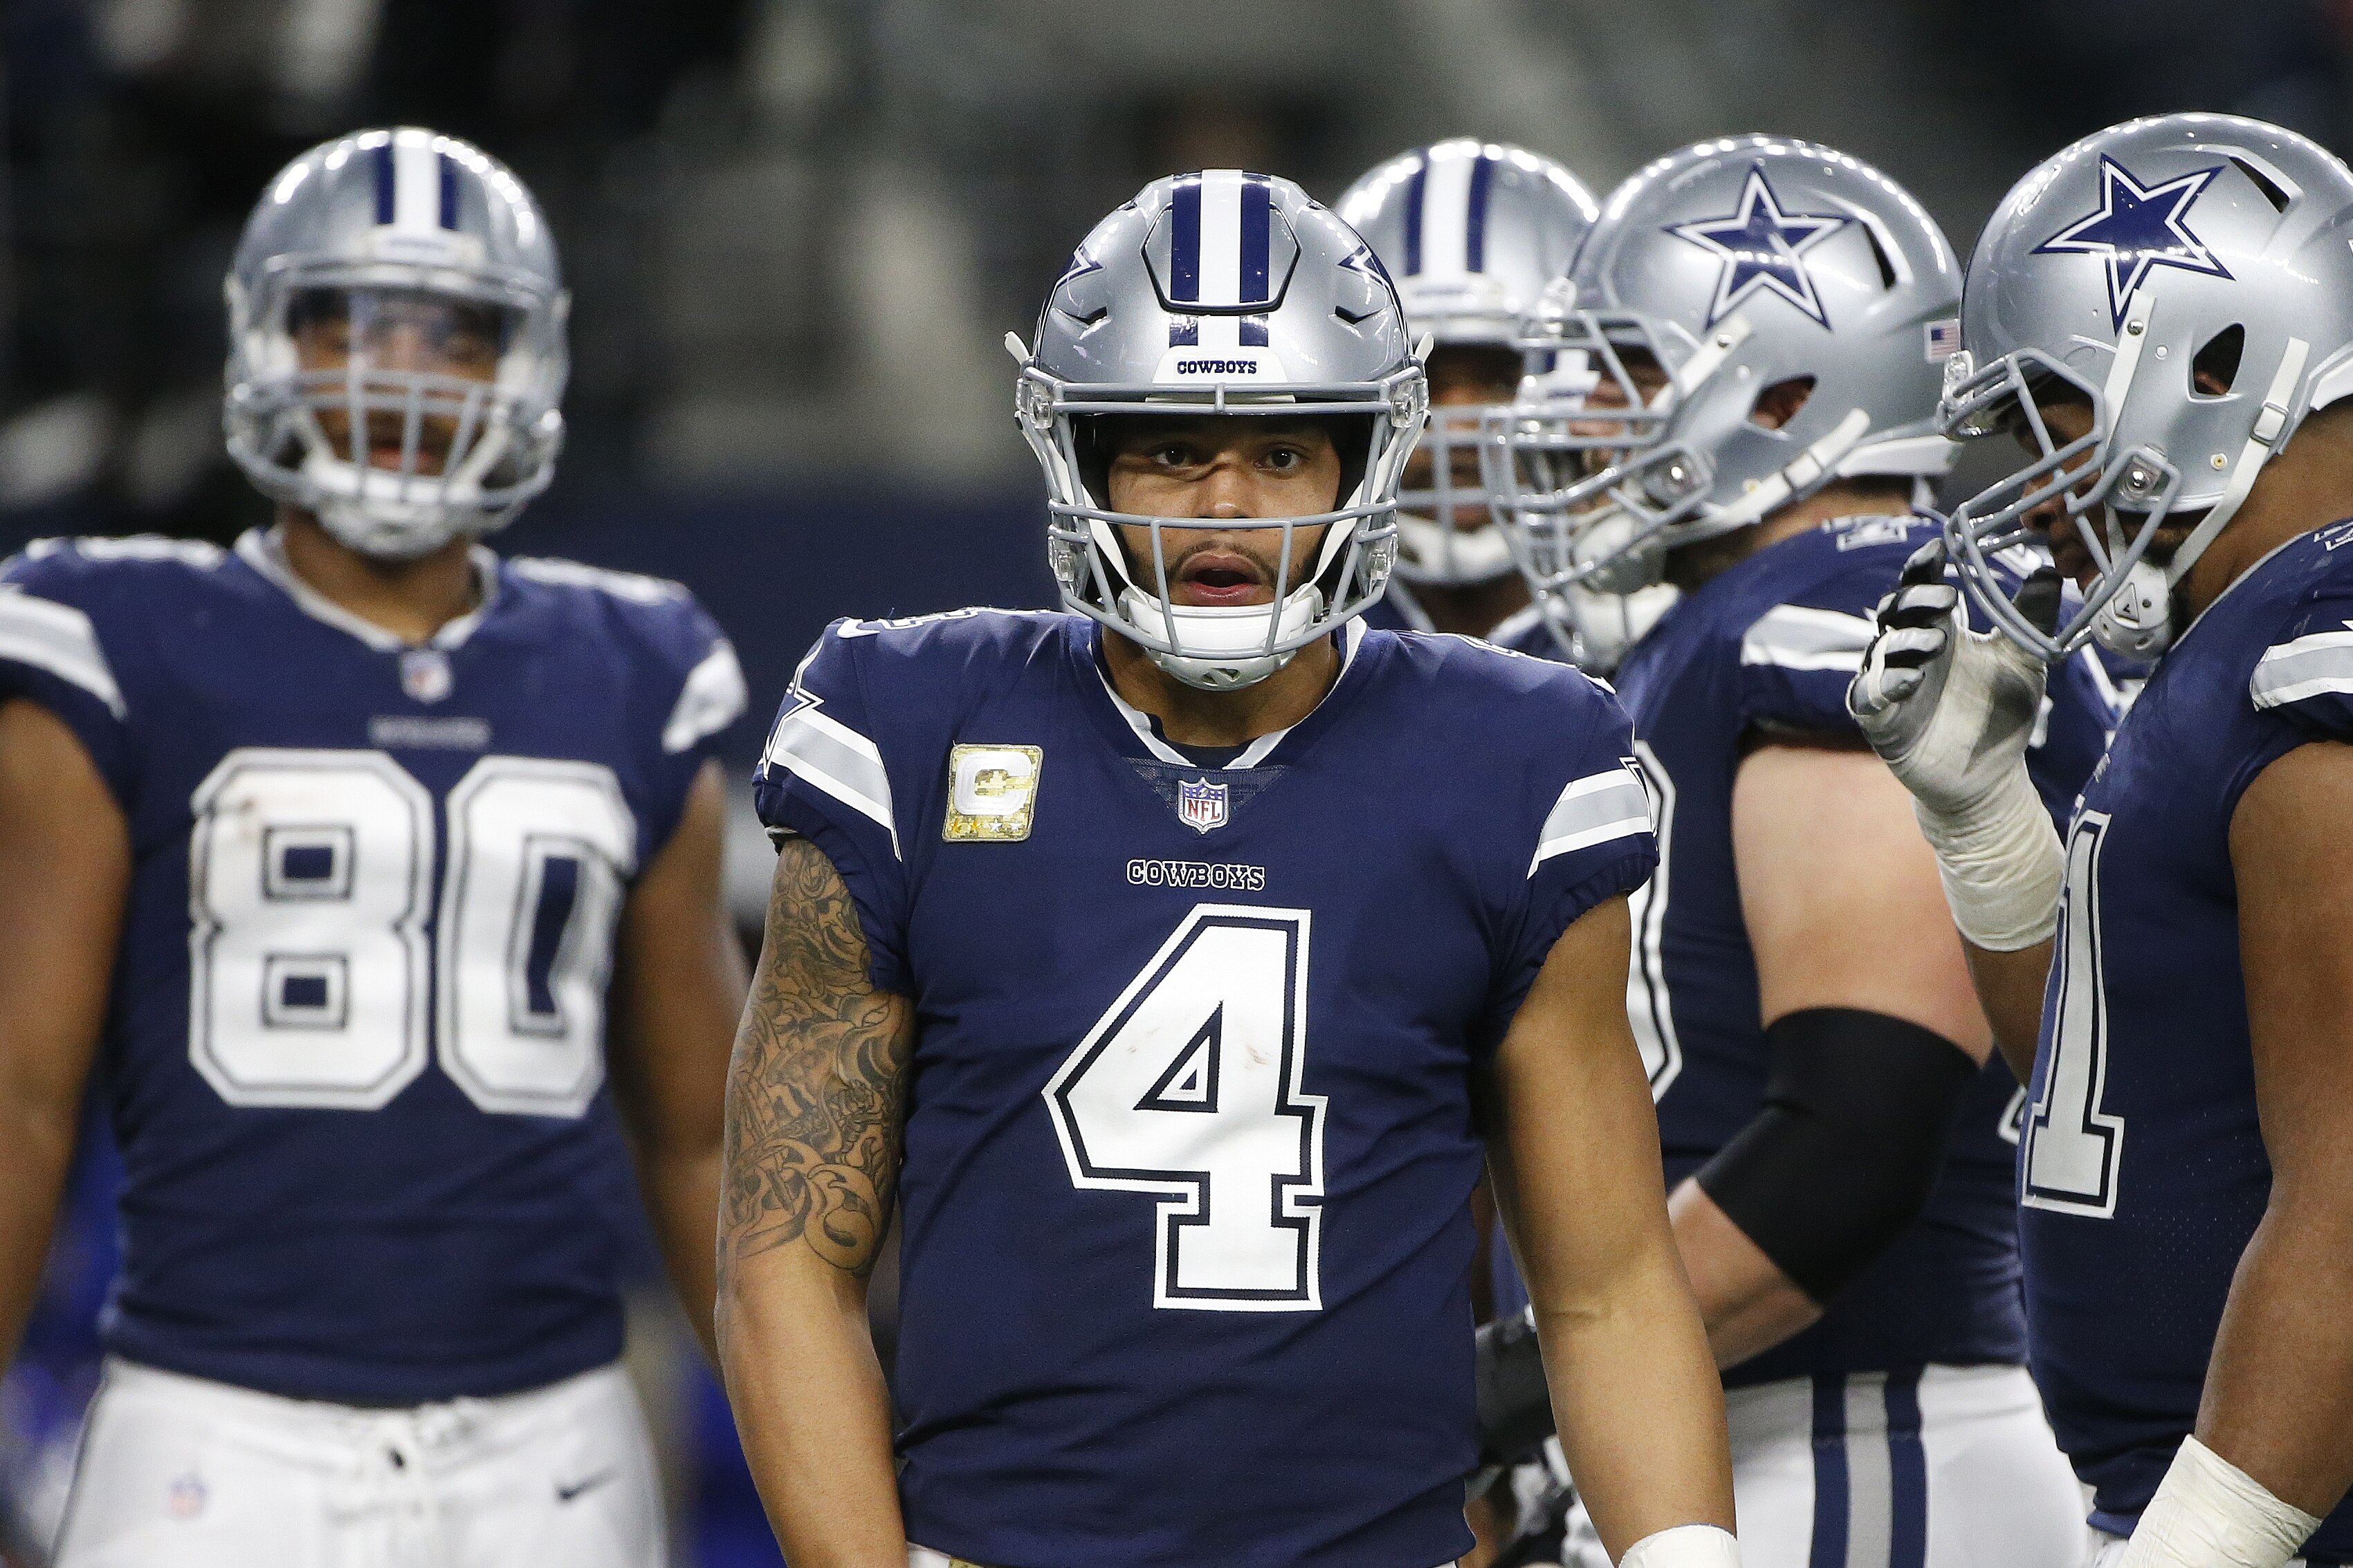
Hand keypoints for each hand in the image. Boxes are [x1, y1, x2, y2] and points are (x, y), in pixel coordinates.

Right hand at [1847, 539, 2056, 818]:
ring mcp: (1892, 683)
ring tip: (1935, 641)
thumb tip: (2048, 570)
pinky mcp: (1881, 720)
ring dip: (1905, 640)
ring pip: (1883, 649)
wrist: (1990, 778)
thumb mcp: (2025, 661)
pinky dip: (1889, 684)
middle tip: (1945, 597)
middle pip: (1895, 611)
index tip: (1939, 548)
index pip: (1921, 587)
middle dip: (1914, 599)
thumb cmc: (2001, 715)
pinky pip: (1872, 695)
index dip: (1923, 566)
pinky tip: (1914, 680)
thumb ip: (2030, 619)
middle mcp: (1910, 651)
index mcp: (1941, 630)